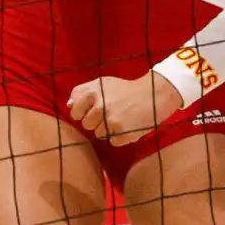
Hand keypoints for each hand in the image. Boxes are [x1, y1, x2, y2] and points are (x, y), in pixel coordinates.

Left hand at [68, 72, 183, 146]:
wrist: (156, 94)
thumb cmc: (128, 89)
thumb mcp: (105, 83)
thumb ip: (84, 91)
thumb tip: (68, 105)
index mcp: (94, 92)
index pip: (75, 111)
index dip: (83, 112)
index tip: (95, 108)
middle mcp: (100, 106)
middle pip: (86, 124)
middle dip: (97, 121)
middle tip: (113, 112)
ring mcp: (111, 121)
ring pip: (99, 134)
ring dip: (109, 129)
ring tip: (123, 117)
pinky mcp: (121, 133)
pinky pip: (113, 141)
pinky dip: (121, 136)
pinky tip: (130, 125)